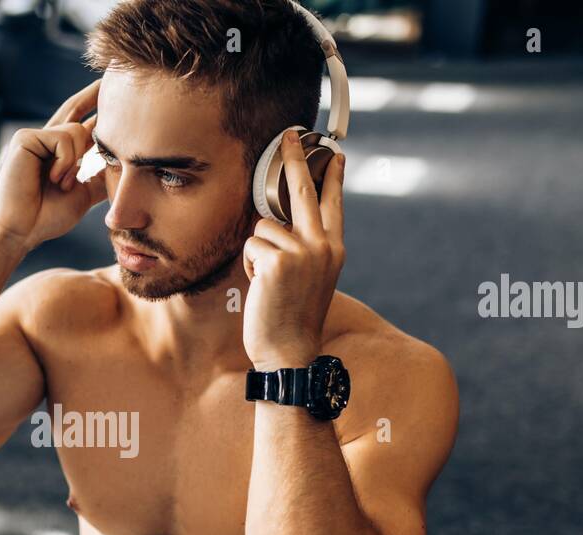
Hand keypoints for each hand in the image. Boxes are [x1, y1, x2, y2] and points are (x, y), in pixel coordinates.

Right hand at [0, 80, 108, 251]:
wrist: (19, 230)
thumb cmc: (44, 217)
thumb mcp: (83, 196)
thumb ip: (99, 180)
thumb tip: (123, 169)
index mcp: (59, 154)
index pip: (81, 125)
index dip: (97, 110)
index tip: (115, 98)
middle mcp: (46, 142)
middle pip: (74, 109)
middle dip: (93, 94)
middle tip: (110, 76)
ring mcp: (35, 137)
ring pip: (74, 131)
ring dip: (76, 161)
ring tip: (63, 184)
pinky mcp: (25, 138)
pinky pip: (61, 138)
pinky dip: (65, 161)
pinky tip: (53, 178)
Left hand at [241, 132, 345, 367]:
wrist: (288, 351)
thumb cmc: (291, 317)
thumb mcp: (309, 277)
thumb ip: (304, 247)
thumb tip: (279, 219)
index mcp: (334, 250)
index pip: (333, 203)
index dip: (331, 176)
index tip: (333, 152)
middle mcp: (322, 247)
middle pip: (303, 191)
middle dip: (294, 158)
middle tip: (288, 135)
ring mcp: (303, 252)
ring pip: (263, 227)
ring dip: (257, 252)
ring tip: (267, 280)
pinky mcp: (279, 261)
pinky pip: (251, 244)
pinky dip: (248, 264)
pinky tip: (260, 285)